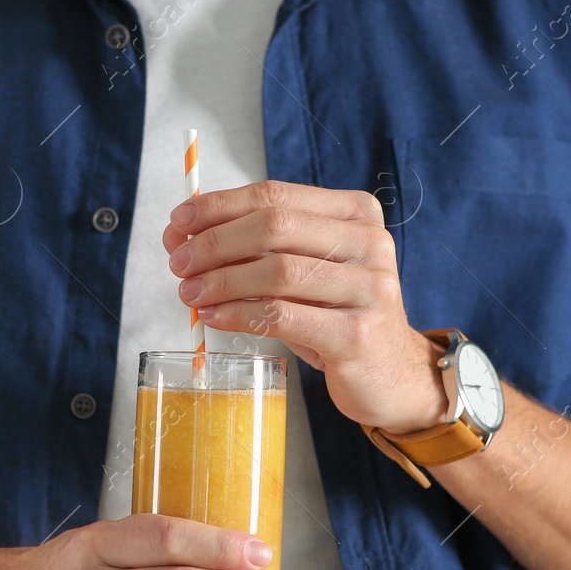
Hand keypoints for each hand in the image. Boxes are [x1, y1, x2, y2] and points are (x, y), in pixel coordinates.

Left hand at [164, 180, 447, 434]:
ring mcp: (368, 288)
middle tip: (178, 262)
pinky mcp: (356, 334)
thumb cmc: (337, 316)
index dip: (220, 206)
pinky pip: (283, 316)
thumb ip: (259, 249)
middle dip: (215, 242)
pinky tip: (214, 317)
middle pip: (275, 226)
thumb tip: (185, 236)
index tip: (179, 223)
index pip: (276, 195)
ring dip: (222, 280)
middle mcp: (369, 242)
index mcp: (355, 213)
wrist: (392, 374)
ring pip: (277, 271)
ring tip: (190, 293)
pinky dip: (239, 314)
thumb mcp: (306, 271)